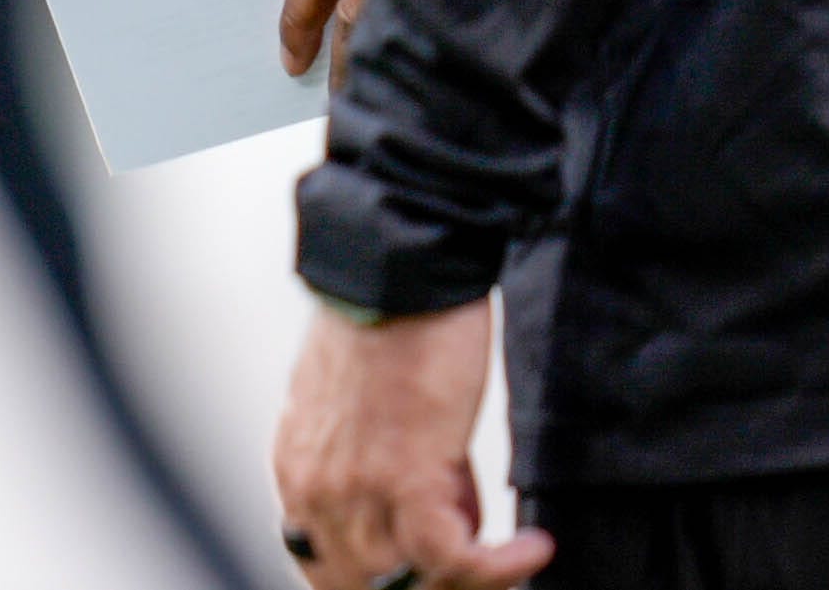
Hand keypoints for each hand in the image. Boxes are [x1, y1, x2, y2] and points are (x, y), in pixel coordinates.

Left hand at [272, 297, 550, 588]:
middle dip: (426, 583)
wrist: (400, 270)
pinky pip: (452, 558)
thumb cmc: (387, 320)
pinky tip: (529, 549)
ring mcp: (356, 489)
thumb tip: (439, 506)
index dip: (382, 577)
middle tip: (477, 564)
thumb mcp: (359, 405)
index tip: (428, 572)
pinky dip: (498, 566)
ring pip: (409, 580)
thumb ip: (377, 463)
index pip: (327, 564)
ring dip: (467, 576)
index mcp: (299, 470)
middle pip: (367, 582)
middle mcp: (316, 490)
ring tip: (506, 555)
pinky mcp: (406, 478)